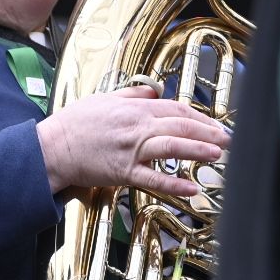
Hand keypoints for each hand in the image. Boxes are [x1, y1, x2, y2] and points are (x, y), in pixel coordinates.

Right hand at [36, 85, 230, 196]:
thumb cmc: (74, 124)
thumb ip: (132, 95)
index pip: (175, 110)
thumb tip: (154, 90)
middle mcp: (136, 127)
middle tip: (228, 139)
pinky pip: (152, 179)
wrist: (52, 147)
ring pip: (172, 147)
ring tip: (218, 155)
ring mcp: (131, 150)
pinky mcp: (123, 171)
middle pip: (180, 127)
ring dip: (197, 150)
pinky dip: (173, 184)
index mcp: (134, 110)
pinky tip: (190, 188)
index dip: (199, 117)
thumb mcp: (103, 98)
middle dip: (208, 132)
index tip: (214, 124)